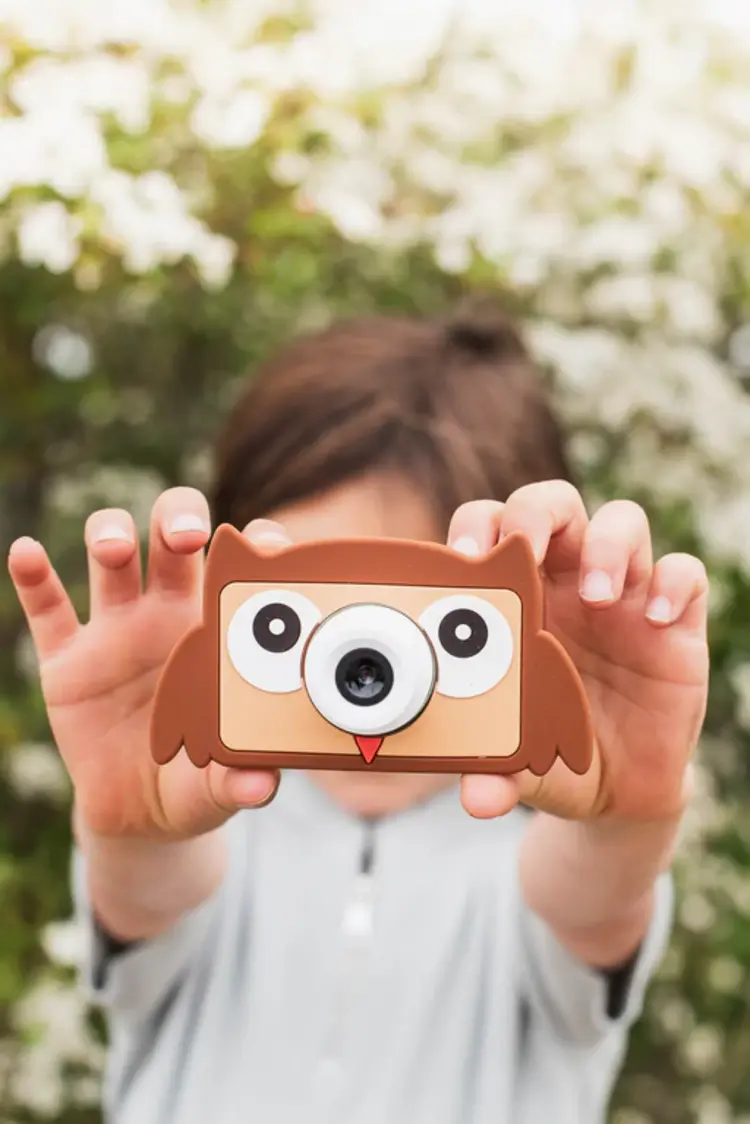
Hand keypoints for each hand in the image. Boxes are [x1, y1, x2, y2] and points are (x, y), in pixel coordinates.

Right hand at [8, 489, 279, 841]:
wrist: (138, 813)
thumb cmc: (195, 781)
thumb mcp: (218, 783)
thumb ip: (238, 777)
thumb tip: (260, 786)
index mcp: (217, 629)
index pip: (240, 562)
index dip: (255, 540)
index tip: (266, 543)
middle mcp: (167, 615)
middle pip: (171, 536)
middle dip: (178, 517)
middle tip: (187, 535)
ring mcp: (114, 631)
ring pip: (110, 555)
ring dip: (111, 534)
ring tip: (115, 549)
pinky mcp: (65, 659)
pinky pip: (47, 608)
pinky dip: (32, 576)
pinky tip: (26, 553)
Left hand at [448, 482, 708, 822]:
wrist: (616, 792)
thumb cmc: (551, 755)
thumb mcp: (519, 764)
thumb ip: (494, 770)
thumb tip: (476, 797)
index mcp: (513, 598)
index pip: (490, 529)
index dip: (476, 527)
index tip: (469, 557)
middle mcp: (565, 583)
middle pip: (552, 504)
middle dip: (535, 512)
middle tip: (525, 548)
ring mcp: (623, 597)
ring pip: (621, 522)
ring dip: (606, 545)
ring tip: (596, 595)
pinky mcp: (675, 622)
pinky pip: (683, 575)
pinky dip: (672, 584)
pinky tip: (656, 621)